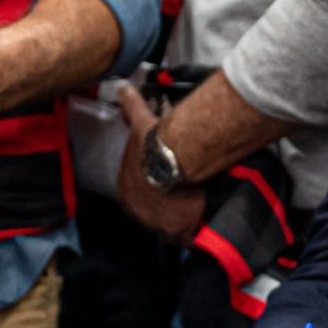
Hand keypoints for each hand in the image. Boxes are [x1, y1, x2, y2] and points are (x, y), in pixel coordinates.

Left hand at [116, 85, 207, 241]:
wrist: (174, 159)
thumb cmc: (154, 144)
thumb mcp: (140, 124)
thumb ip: (131, 107)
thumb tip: (123, 89)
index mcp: (125, 191)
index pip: (137, 195)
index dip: (152, 189)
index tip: (167, 183)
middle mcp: (137, 212)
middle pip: (154, 213)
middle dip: (167, 208)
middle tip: (184, 197)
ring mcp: (156, 225)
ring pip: (170, 226)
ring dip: (181, 220)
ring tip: (197, 210)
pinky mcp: (178, 232)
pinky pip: (187, 237)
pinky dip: (195, 233)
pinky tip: (204, 225)